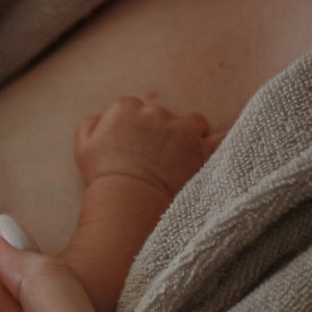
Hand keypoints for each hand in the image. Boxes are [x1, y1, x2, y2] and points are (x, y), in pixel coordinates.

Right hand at [74, 95, 218, 197]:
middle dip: (160, 132)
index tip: (131, 145)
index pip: (132, 107)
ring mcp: (183, 130)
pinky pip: (223, 138)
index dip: (133, 127)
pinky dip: (224, 140)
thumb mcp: (83, 148)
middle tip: (153, 158)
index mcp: (126, 108)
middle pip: (162, 115)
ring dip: (189, 136)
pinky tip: (228, 143)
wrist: (127, 203)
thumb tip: (100, 118)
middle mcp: (156, 113)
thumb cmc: (103, 178)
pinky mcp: (203, 150)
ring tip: (181, 159)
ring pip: (193, 123)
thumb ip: (90, 124)